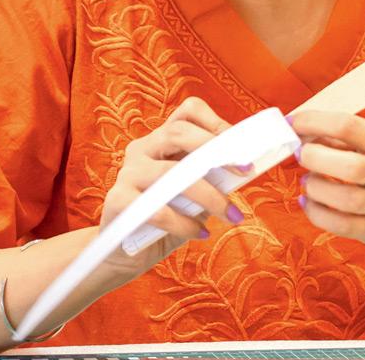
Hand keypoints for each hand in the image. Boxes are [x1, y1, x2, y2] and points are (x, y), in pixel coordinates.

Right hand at [98, 97, 246, 276]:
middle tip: (246, 171)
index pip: (188, 112)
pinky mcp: (117, 200)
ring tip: (231, 215)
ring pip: (171, 173)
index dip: (217, 123)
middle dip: (216, 151)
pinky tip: (200, 233)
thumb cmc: (168, 217)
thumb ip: (213, 178)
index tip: (243, 147)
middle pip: (178, 132)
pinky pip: (156, 209)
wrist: (124, 251)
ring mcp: (127, 172)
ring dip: (209, 195)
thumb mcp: (195, 194)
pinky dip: (184, 223)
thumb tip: (247, 169)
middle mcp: (143, 148)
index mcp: (162, 140)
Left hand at [289, 110, 364, 251]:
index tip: (295, 122)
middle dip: (314, 157)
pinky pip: (340, 225)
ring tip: (309, 180)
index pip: (351, 127)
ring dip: (315, 187)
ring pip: (343, 199)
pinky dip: (316, 213)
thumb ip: (350, 139)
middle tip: (301, 154)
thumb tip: (306, 132)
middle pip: (349, 166)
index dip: (315, 122)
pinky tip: (310, 202)